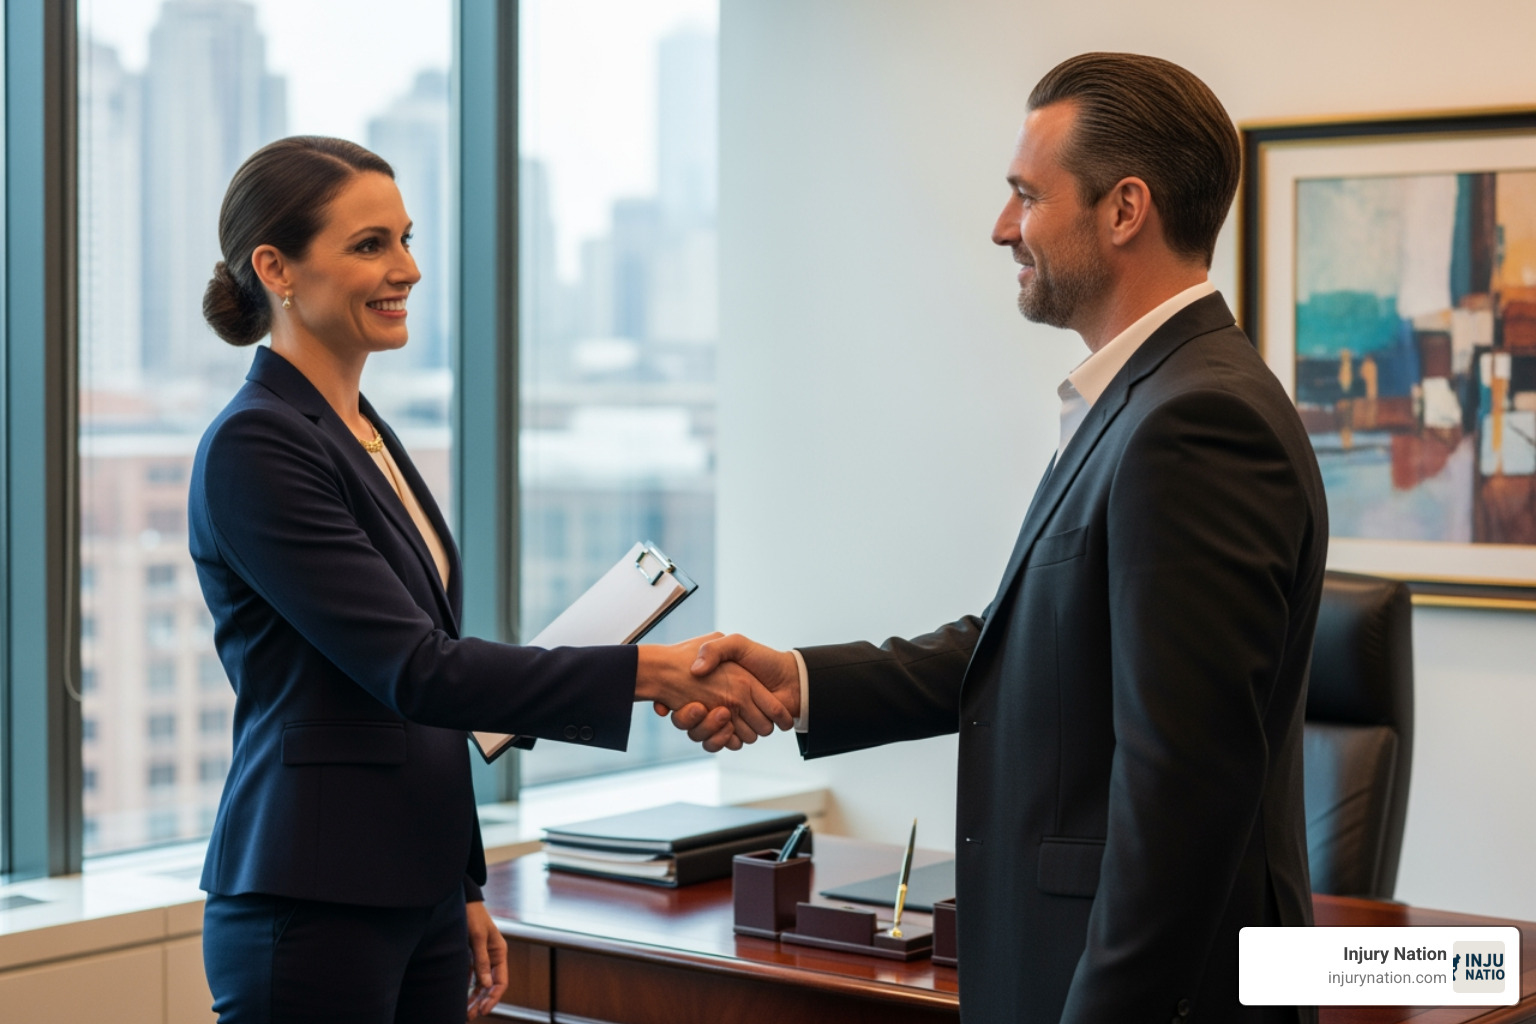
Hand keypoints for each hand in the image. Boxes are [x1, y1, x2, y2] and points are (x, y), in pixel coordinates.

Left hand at [465, 900, 506, 1019]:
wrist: (460, 899)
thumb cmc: (471, 914)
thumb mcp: (476, 937)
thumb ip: (481, 961)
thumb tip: (486, 986)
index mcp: (499, 952)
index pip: (501, 982)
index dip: (493, 998)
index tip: (483, 1011)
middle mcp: (492, 956)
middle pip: (490, 986)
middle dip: (481, 1002)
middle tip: (469, 1016)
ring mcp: (481, 956)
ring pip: (479, 983)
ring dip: (473, 998)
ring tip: (464, 1012)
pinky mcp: (469, 954)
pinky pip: (470, 975)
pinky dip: (465, 987)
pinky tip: (458, 997)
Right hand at [654, 634, 799, 752]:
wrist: (790, 678)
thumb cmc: (763, 659)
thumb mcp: (736, 644)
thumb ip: (714, 649)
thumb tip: (695, 670)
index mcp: (710, 686)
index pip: (680, 703)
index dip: (677, 706)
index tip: (678, 702)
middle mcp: (715, 703)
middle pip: (691, 724)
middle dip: (694, 719)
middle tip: (701, 707)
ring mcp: (727, 720)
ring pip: (705, 736)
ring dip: (710, 729)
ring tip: (721, 714)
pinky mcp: (739, 732)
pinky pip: (723, 744)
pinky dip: (724, 740)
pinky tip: (729, 729)